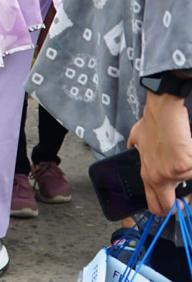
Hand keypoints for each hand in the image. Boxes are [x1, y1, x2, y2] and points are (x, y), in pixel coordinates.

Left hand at [127, 92, 191, 215]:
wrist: (163, 113)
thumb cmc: (152, 123)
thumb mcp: (136, 139)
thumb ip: (136, 149)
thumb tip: (135, 149)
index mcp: (147, 174)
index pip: (154, 204)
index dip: (166, 209)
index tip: (174, 207)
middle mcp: (157, 177)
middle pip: (170, 207)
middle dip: (181, 205)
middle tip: (184, 198)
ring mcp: (171, 174)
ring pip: (189, 184)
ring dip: (189, 174)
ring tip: (183, 157)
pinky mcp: (185, 167)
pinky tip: (188, 150)